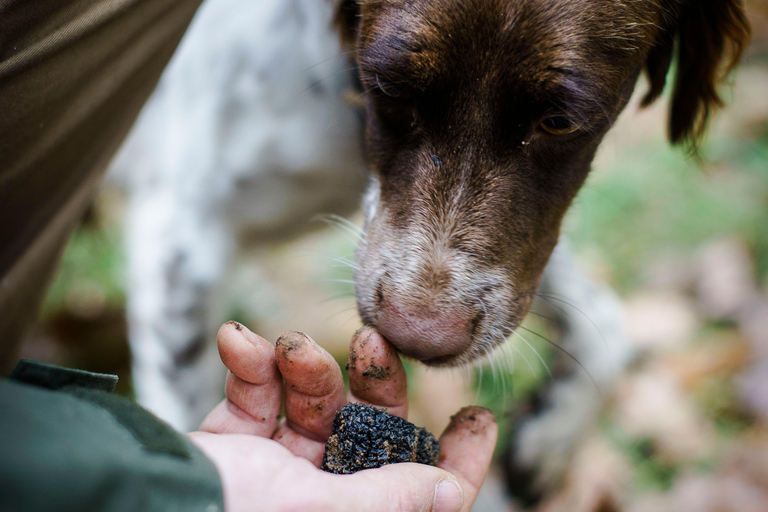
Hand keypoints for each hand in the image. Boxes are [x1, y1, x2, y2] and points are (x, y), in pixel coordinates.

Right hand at [188, 323, 496, 511]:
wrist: (128, 508)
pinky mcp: (236, 441)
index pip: (422, 493)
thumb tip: (453, 495)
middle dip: (375, 378)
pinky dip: (250, 362)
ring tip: (287, 344)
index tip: (479, 415)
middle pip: (373, 426)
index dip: (457, 460)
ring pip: (315, 397)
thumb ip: (388, 499)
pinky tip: (238, 340)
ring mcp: (279, 466)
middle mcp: (322, 494)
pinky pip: (256, 391)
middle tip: (371, 340)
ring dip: (303, 361)